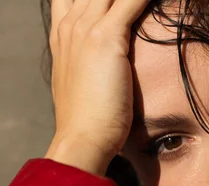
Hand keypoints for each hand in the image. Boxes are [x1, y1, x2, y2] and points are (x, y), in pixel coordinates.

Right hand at [45, 0, 149, 174]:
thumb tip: (105, 75)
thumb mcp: (83, 87)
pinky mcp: (105, 38)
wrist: (83, 140)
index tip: (113, 6)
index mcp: (63, 36)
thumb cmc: (89, 122)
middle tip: (137, 4)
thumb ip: (90, 69)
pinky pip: (131, 0)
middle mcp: (70, 26)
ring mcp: (85, 29)